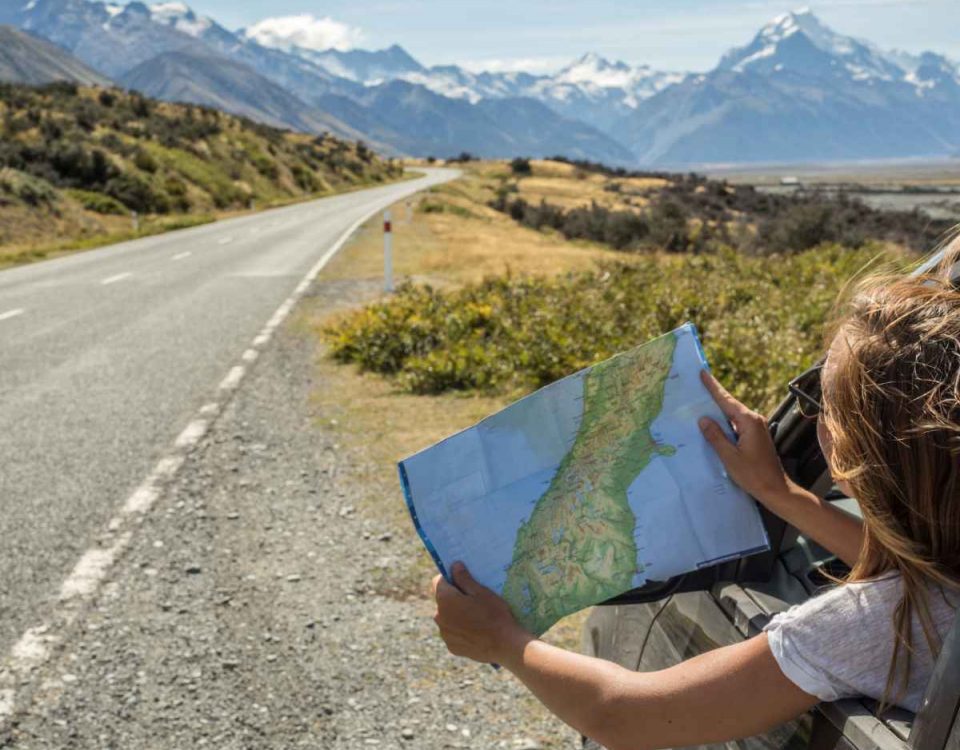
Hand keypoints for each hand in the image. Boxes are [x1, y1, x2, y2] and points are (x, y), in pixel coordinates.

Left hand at [432, 562, 532, 663]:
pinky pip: (452, 632)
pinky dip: (459, 629)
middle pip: (442, 600)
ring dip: (456, 614)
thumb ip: (464, 578)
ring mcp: (444, 634)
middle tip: (474, 599)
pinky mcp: (452, 647)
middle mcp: (439, 617)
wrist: (504, 645)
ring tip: (476, 616)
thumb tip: (454, 566)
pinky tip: (476, 631)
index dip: (450, 578)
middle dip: (454, 597)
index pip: (438, 581)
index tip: (463, 580)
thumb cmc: (494, 614)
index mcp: (444, 600)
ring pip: (447, 617)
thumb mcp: (481, 592)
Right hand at [698, 370, 794, 508]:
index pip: (726, 400)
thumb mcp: (729, 456)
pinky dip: (724, 421)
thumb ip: (716, 436)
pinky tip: (713, 423)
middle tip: (698, 384)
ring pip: (733, 415)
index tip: (703, 373)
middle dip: (714, 395)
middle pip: (730, 405)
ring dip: (718, 409)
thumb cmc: (753, 474)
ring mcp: (756, 428)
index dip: (713, 387)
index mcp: (749, 422)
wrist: (776, 489)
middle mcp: (754, 420)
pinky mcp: (755, 436)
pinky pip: (736, 424)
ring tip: (701, 402)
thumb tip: (703, 419)